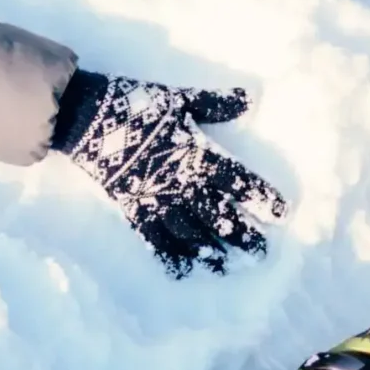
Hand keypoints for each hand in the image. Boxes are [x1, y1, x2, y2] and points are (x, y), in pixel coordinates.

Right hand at [50, 70, 287, 276]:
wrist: (88, 119)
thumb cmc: (136, 105)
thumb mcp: (179, 99)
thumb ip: (214, 104)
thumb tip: (250, 99)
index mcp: (195, 154)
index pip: (235, 179)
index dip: (258, 196)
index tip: (281, 214)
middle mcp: (180, 183)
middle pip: (216, 214)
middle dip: (240, 233)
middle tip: (261, 253)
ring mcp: (155, 198)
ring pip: (188, 231)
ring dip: (208, 249)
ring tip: (226, 267)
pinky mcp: (132, 207)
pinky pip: (153, 237)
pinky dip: (168, 255)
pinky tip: (183, 270)